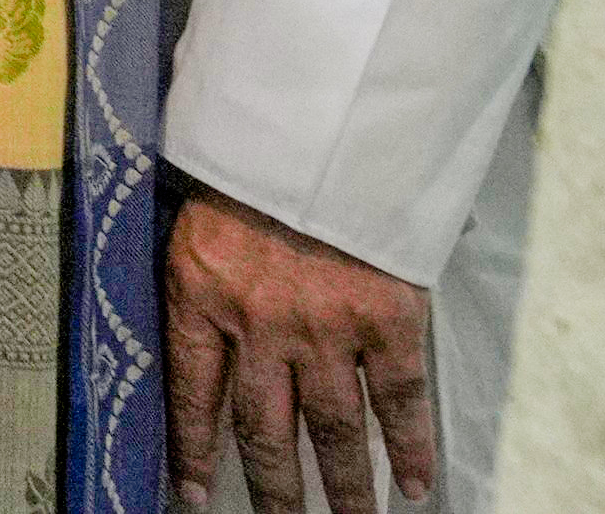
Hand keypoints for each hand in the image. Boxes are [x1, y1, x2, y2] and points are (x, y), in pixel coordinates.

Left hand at [163, 184, 437, 512]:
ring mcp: (324, 328)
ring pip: (331, 430)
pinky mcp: (385, 321)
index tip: (193, 493)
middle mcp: (259, 324)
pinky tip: (412, 483)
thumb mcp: (200, 218)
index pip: (192, 393)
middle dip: (274, 488)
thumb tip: (200, 327)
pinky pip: (397, 401)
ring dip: (344, 486)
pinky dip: (407, 447)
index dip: (193, 450)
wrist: (317, 128)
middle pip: (265, 430)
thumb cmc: (250, 163)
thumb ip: (203, 278)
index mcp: (201, 294)